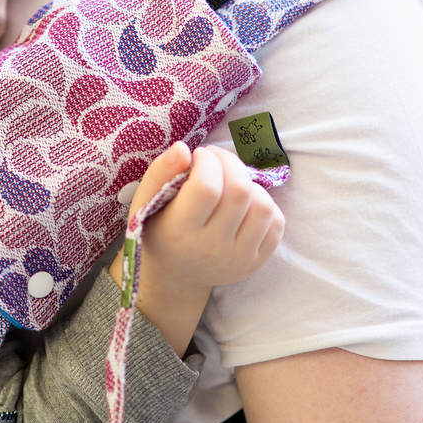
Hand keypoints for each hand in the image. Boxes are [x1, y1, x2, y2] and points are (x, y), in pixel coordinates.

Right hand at [131, 143, 283, 289]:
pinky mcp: (257, 261)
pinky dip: (263, 203)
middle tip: (216, 160)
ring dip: (249, 183)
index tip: (199, 156)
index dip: (208, 161)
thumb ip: (160, 171)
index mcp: (179, 232)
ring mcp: (238, 258)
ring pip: (263, 205)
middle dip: (230, 162)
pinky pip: (276, 223)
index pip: (206, 187)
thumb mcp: (146, 200)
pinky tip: (243, 202)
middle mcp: (211, 248)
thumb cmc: (159, 229)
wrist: (175, 275)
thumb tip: (183, 148)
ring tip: (230, 182)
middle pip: (239, 191)